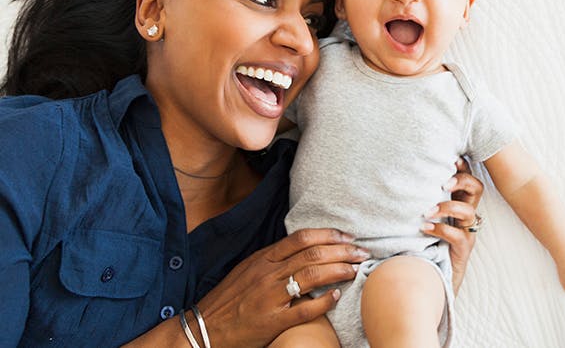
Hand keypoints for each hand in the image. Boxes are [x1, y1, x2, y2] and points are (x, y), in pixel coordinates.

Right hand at [191, 229, 367, 346]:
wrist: (203, 329)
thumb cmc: (229, 300)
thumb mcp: (248, 270)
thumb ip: (274, 259)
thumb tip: (304, 249)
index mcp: (262, 259)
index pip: (301, 238)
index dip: (328, 235)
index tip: (347, 237)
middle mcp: (267, 274)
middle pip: (312, 254)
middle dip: (342, 251)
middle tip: (362, 252)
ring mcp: (269, 297)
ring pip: (311, 276)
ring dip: (339, 271)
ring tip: (355, 270)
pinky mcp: (272, 321)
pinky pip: (304, 309)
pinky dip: (323, 301)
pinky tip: (337, 296)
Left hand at [421, 157, 483, 293]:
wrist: (428, 278)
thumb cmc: (420, 243)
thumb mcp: (419, 215)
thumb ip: (416, 198)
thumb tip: (392, 176)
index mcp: (456, 202)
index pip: (467, 177)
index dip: (462, 166)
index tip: (450, 158)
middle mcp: (465, 215)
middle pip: (477, 188)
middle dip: (462, 180)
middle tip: (443, 183)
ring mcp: (466, 232)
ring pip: (469, 212)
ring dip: (448, 207)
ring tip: (428, 211)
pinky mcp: (463, 251)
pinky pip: (460, 236)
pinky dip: (442, 229)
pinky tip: (425, 228)